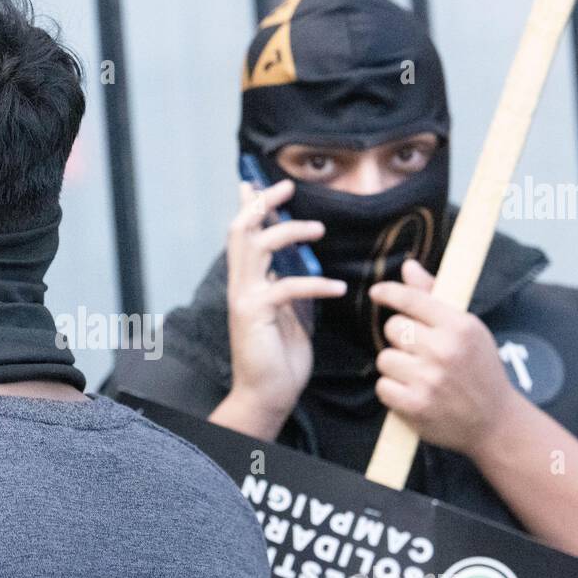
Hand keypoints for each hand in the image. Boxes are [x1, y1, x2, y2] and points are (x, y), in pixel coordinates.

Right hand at [220, 179, 346, 435]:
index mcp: (248, 283)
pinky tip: (337, 288)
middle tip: (286, 188)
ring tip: (318, 229)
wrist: (267, 394)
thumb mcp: (291, 313)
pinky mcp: (255, 315)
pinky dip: (315, 283)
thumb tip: (303, 262)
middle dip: (262, 203)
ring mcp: (245, 299)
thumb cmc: (280, 357)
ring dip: (288, 231)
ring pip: (257, 246)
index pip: (244, 235)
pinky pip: (285, 287)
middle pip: (242, 230)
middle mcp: (241, 285)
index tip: (256, 182)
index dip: (249, 206)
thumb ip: (292, 286)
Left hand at [368, 259, 524, 455]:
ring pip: (384, 358)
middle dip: (400, 338)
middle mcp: (444, 350)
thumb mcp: (468, 329)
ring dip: (395, 366)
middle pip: (393, 328)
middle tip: (419, 351)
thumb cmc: (479, 369)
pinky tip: (412, 392)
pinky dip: (392, 390)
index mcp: (459, 326)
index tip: (378, 292)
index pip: (412, 299)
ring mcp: (429, 379)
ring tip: (418, 374)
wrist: (494, 421)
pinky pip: (382, 386)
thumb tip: (408, 267)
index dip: (389, 292)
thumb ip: (434, 297)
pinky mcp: (416, 405)